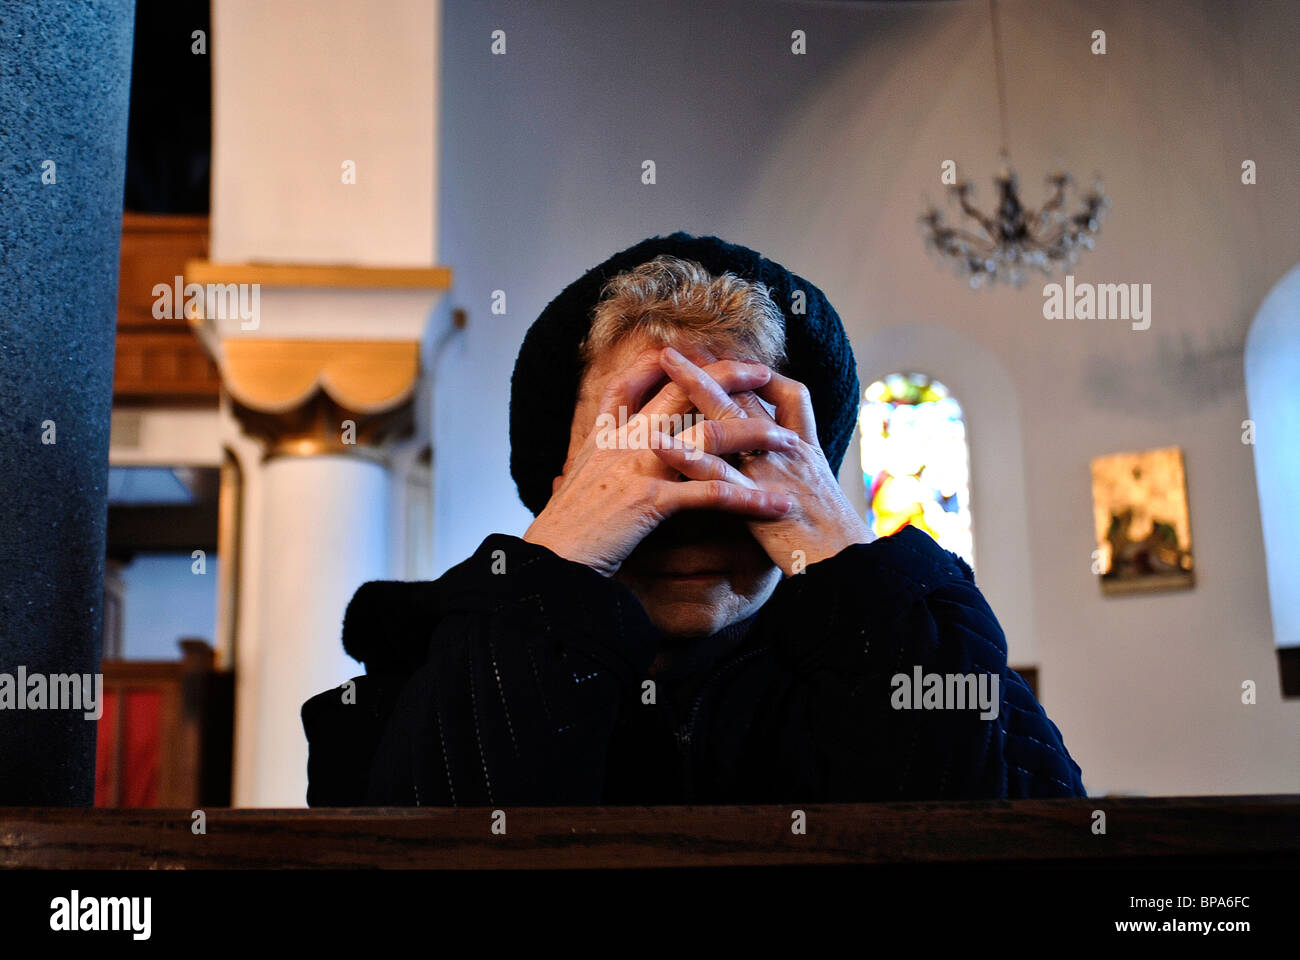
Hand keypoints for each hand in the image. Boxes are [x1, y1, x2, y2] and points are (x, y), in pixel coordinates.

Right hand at [523, 349, 795, 575]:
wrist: (550, 563)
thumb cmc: (565, 530)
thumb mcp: (575, 481)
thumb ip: (595, 459)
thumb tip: (599, 455)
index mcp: (605, 434)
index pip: (635, 381)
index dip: (668, 363)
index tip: (698, 351)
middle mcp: (623, 440)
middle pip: (682, 391)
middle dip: (727, 377)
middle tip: (764, 371)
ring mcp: (638, 466)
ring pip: (708, 436)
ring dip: (756, 436)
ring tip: (791, 442)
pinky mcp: (650, 500)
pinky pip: (713, 494)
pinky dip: (750, 499)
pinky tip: (778, 505)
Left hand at [650, 347, 870, 575]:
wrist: (850, 569)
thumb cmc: (831, 542)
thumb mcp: (815, 498)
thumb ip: (791, 476)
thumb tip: (764, 466)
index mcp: (802, 448)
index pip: (784, 394)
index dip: (754, 375)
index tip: (720, 362)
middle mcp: (788, 449)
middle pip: (747, 395)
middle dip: (713, 367)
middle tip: (678, 348)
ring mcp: (771, 470)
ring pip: (729, 419)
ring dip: (694, 387)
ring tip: (665, 364)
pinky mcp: (756, 499)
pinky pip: (716, 473)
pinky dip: (685, 455)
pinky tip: (657, 443)